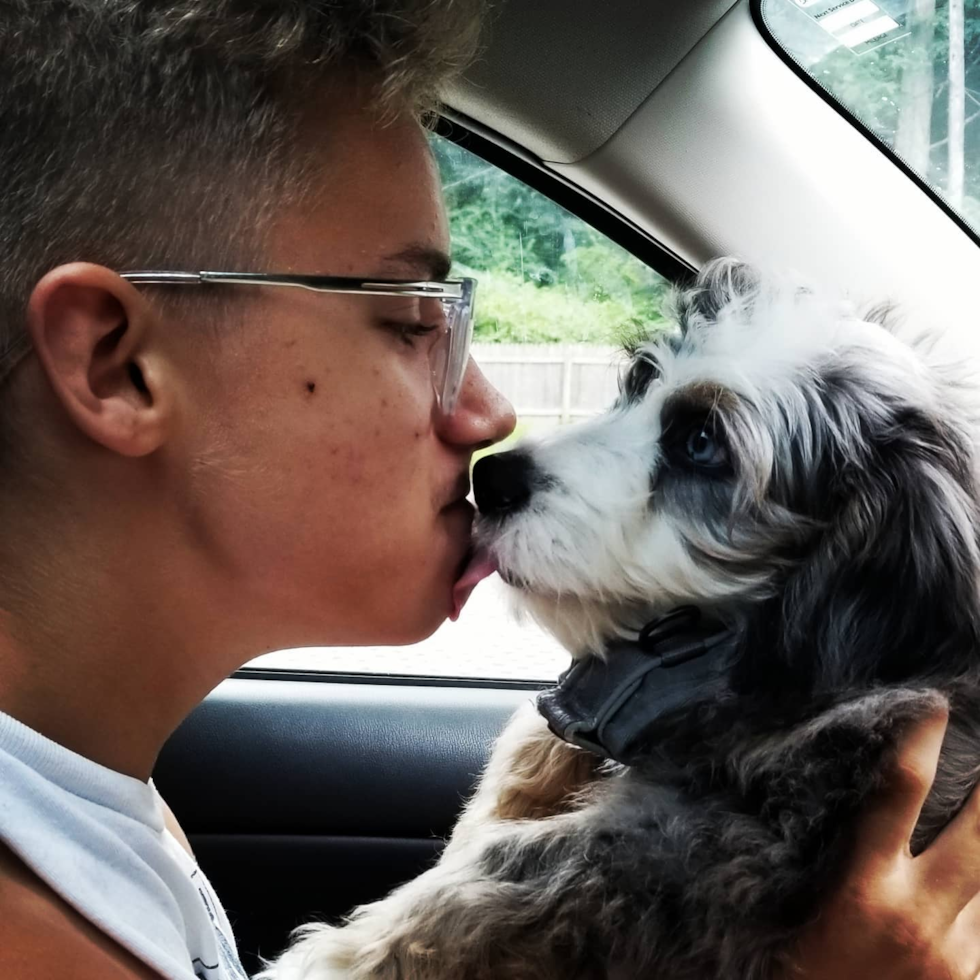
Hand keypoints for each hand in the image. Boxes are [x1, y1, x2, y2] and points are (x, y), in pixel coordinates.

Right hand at [786, 707, 979, 979]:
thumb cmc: (802, 972)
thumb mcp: (803, 910)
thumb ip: (838, 862)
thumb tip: (858, 809)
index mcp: (864, 892)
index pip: (898, 794)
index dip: (919, 742)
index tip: (934, 706)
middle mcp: (922, 920)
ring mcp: (960, 959)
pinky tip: (975, 886)